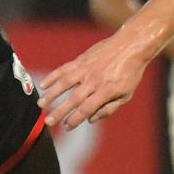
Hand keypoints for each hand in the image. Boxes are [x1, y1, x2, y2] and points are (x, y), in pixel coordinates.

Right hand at [39, 32, 153, 129]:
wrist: (131, 45)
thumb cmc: (130, 72)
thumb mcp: (126, 94)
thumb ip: (109, 108)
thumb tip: (91, 120)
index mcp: (106, 90)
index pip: (87, 108)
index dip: (75, 119)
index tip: (66, 127)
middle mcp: (94, 80)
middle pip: (73, 99)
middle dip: (59, 112)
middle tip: (48, 122)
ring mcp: (86, 68)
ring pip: (64, 83)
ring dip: (51, 94)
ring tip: (41, 105)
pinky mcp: (81, 59)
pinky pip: (64, 69)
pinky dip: (53, 76)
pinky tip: (44, 85)